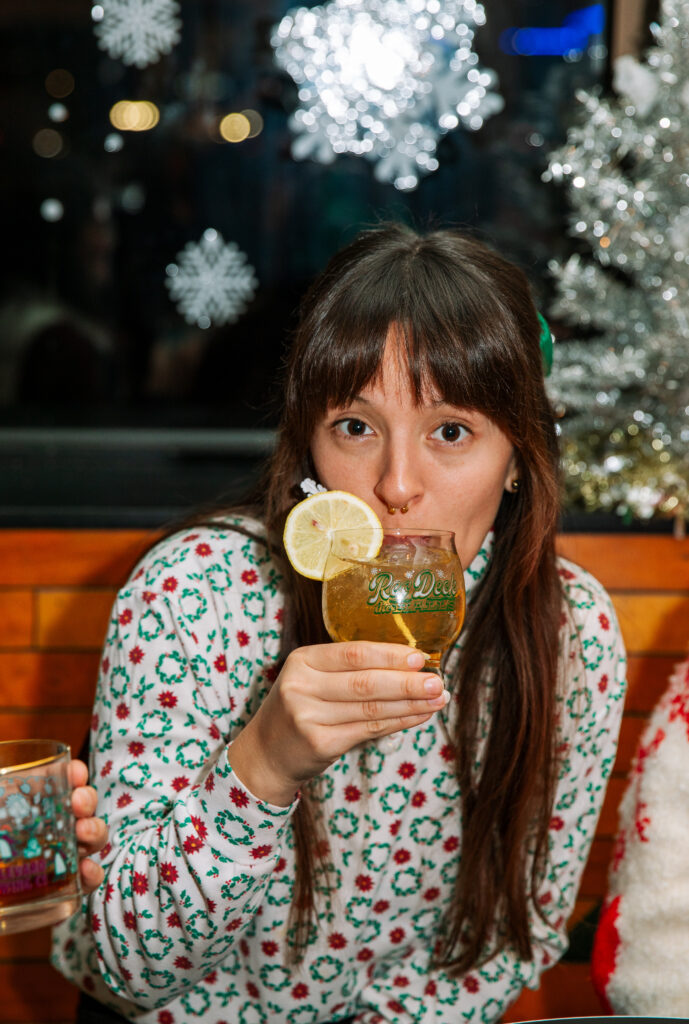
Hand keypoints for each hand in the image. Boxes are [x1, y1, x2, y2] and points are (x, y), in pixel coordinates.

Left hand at [69, 759, 107, 893]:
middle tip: (78, 803)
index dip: (74, 775)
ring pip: (93, 838)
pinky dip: (91, 874)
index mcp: (39, 807)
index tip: (75, 772)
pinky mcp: (69, 888)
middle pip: (84, 807)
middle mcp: (57, 826)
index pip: (63, 783)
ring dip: (93, 831)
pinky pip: (89, 878)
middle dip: (86, 800)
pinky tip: (85, 871)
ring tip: (82, 833)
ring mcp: (66, 856)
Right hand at [228, 642, 447, 805]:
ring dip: (410, 704)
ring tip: (438, 699)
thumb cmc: (300, 709)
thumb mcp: (312, 679)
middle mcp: (301, 686)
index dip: (389, 655)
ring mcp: (308, 717)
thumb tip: (410, 666)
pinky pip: (369, 730)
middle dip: (407, 682)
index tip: (420, 657)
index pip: (353, 654)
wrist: (266, 753)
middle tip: (438, 681)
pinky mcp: (320, 744)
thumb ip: (350, 671)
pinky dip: (399, 722)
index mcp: (302, 660)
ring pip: (371, 708)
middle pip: (365, 682)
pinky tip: (419, 716)